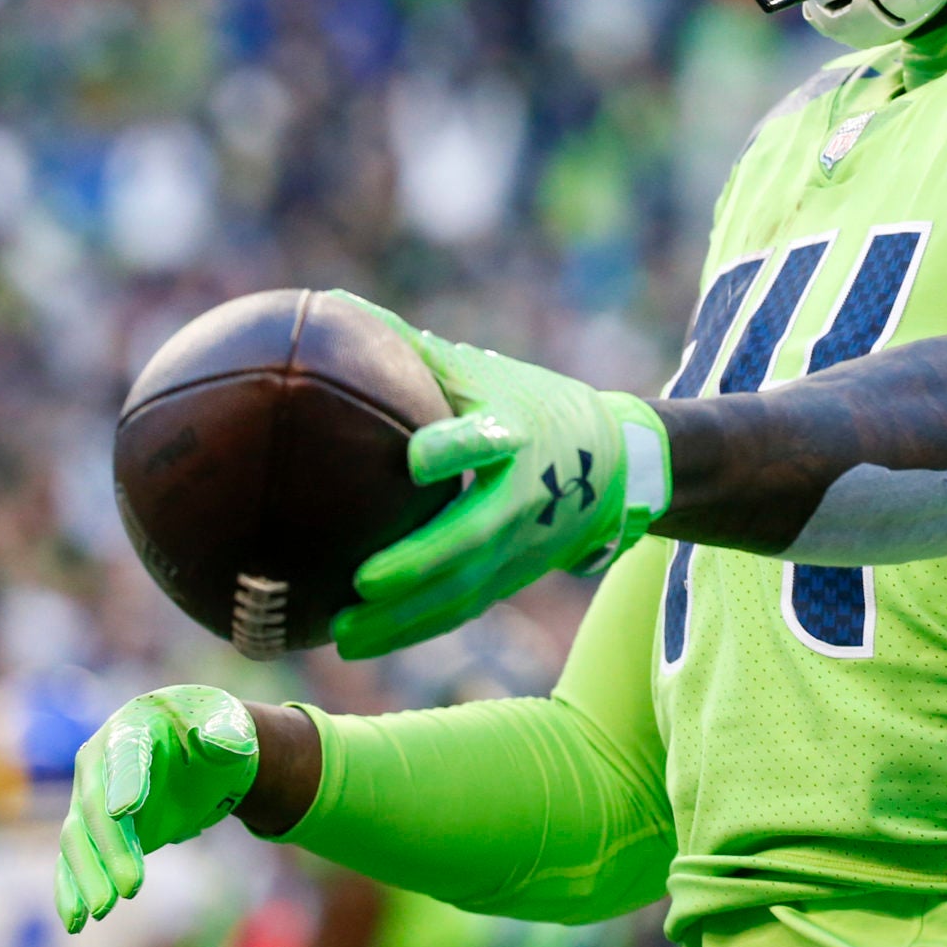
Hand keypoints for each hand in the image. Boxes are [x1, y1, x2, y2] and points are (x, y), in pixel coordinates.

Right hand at [55, 686, 256, 932]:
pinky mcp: (91, 829)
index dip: (126, 780)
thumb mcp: (228, 723)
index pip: (126, 753)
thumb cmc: (213, 728)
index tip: (126, 811)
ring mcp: (90, 796)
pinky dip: (72, 889)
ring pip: (78, 839)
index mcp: (132, 725)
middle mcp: (100, 760)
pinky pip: (73, 860)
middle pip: (96, 806)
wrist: (199, 745)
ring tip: (105, 911)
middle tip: (132, 888)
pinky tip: (75, 921)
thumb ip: (226, 734)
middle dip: (112, 847)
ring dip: (89, 876)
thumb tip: (219, 743)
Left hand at [326, 293, 669, 659]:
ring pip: (466, 588)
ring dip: (407, 618)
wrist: (617, 462)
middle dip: (423, 563)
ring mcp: (523, 544)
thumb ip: (408, 348)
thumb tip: (329, 304)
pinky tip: (361, 642)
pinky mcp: (514, 576)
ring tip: (345, 635)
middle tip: (363, 580)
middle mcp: (525, 493)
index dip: (456, 449)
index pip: (489, 440)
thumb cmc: (528, 404)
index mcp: (517, 431)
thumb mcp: (481, 370)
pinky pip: (462, 608)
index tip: (415, 460)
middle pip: (476, 534)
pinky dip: (414, 629)